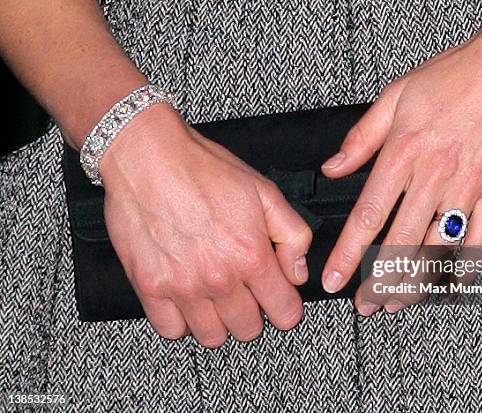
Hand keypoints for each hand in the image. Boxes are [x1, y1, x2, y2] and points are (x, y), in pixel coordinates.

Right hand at [99, 105, 312, 346]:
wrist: (148, 156)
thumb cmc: (203, 169)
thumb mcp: (264, 192)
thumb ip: (292, 235)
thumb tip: (297, 272)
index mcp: (251, 256)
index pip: (284, 313)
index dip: (285, 307)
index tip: (278, 299)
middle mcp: (219, 278)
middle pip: (249, 329)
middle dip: (252, 314)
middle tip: (244, 293)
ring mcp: (182, 286)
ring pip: (212, 336)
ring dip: (218, 321)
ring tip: (214, 297)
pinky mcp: (150, 287)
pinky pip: (171, 329)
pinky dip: (181, 321)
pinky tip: (186, 299)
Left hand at [320, 12, 481, 314]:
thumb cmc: (451, 77)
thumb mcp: (394, 96)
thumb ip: (361, 139)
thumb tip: (331, 169)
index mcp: (402, 154)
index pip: (368, 215)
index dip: (347, 254)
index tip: (333, 280)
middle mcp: (432, 176)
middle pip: (400, 243)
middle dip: (379, 281)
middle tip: (365, 305)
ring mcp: (468, 187)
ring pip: (438, 248)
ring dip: (416, 282)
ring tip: (397, 303)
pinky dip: (466, 268)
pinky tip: (450, 287)